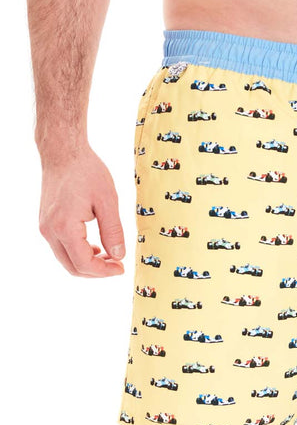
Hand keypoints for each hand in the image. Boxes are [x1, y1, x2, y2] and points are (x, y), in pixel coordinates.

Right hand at [38, 142, 125, 276]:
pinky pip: (62, 247)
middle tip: (118, 265)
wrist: (64, 153)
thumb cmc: (87, 172)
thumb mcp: (108, 201)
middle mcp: (50, 231)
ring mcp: (46, 227)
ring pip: (66, 259)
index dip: (105, 271)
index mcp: (65, 227)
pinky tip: (95, 246)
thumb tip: (119, 256)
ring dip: (88, 263)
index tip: (122, 268)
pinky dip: (79, 253)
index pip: (84, 264)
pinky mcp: (47, 223)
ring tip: (110, 255)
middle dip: (97, 271)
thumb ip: (113, 231)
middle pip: (72, 267)